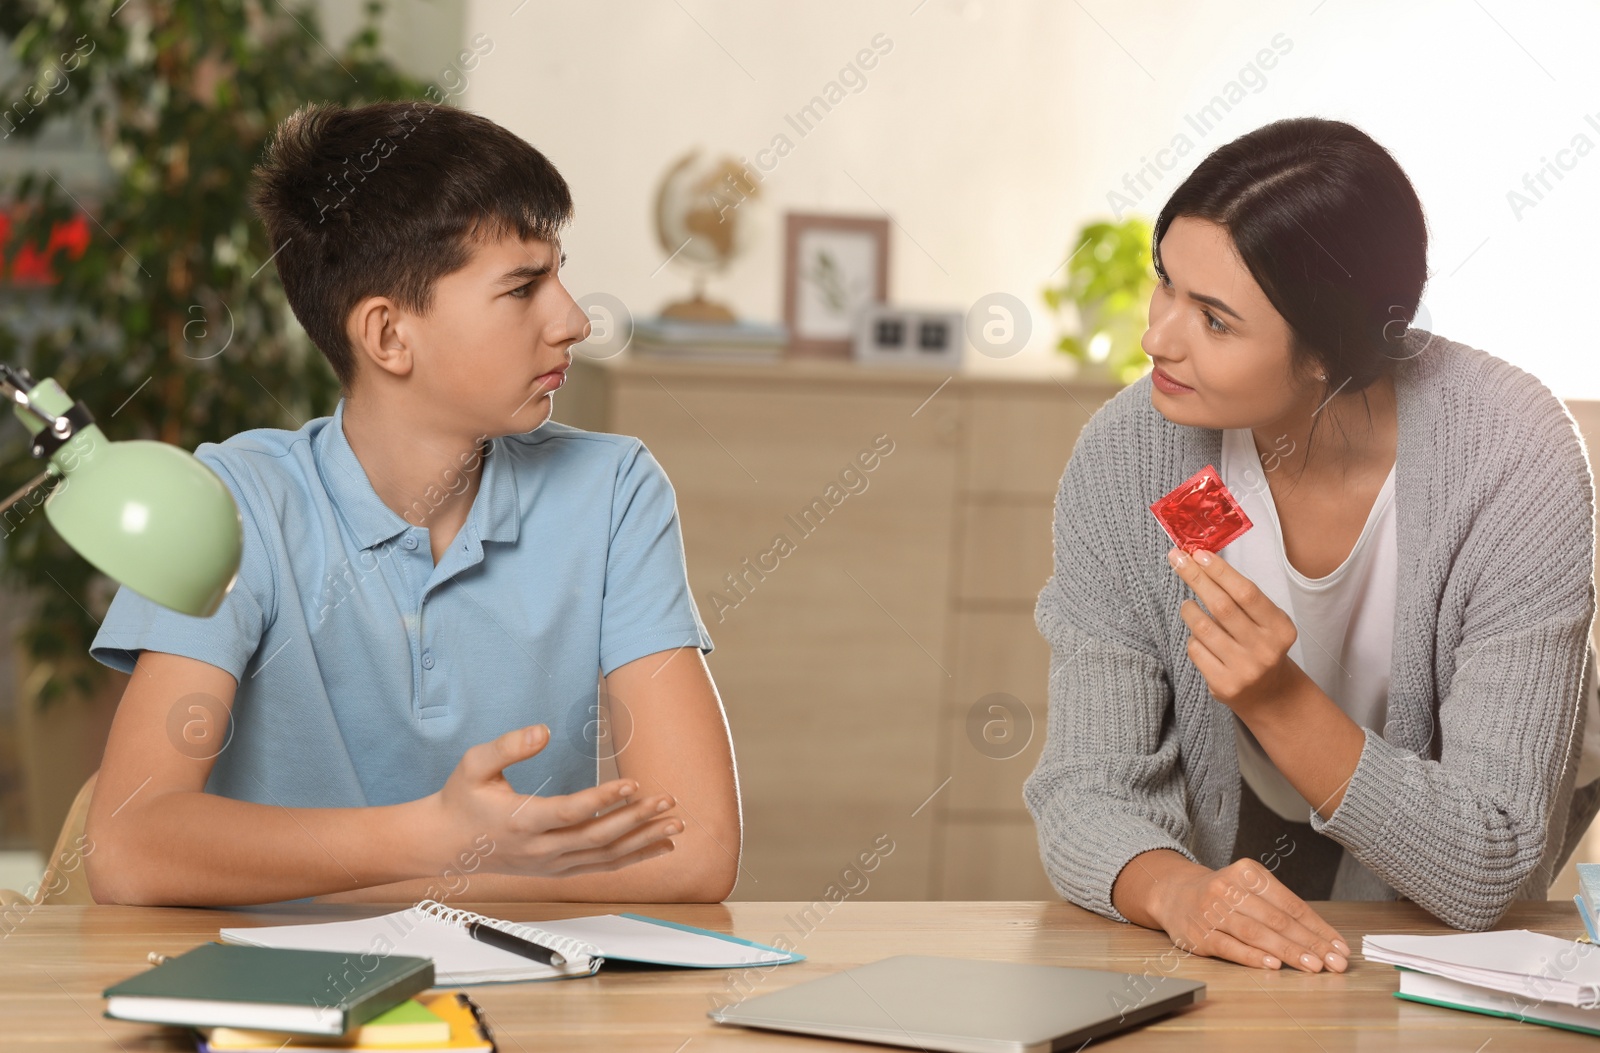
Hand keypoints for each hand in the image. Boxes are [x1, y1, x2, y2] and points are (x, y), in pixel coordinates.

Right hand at [430, 724, 680, 877]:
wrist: (446, 844)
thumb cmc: (461, 799)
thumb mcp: (474, 764)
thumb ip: (508, 745)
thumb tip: (543, 730)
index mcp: (521, 821)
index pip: (570, 812)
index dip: (603, 799)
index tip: (632, 784)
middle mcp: (541, 849)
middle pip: (597, 838)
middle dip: (637, 820)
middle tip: (667, 801)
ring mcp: (551, 864)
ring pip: (605, 857)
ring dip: (643, 841)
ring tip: (675, 824)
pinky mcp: (558, 870)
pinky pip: (602, 867)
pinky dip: (634, 858)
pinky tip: (659, 846)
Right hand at [1150, 857, 1349, 972]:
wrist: (1173, 892)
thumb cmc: (1222, 894)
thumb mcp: (1249, 887)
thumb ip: (1279, 907)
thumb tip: (1321, 937)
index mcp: (1248, 873)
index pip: (1291, 904)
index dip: (1318, 927)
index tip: (1339, 946)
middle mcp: (1228, 888)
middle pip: (1277, 920)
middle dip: (1310, 944)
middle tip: (1334, 962)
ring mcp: (1212, 911)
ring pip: (1256, 933)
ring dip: (1288, 951)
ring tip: (1313, 966)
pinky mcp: (1199, 934)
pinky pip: (1230, 946)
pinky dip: (1253, 957)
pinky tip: (1273, 965)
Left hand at [1166, 546, 1304, 719]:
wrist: (1270, 694)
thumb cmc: (1261, 645)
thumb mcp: (1266, 622)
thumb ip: (1241, 597)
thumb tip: (1202, 560)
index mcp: (1280, 628)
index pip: (1246, 593)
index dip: (1220, 571)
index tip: (1199, 553)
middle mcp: (1265, 649)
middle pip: (1222, 607)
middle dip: (1196, 578)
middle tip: (1177, 559)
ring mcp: (1244, 669)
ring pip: (1203, 628)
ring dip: (1189, 610)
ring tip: (1188, 605)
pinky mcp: (1224, 685)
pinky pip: (1196, 650)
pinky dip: (1192, 638)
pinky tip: (1199, 636)